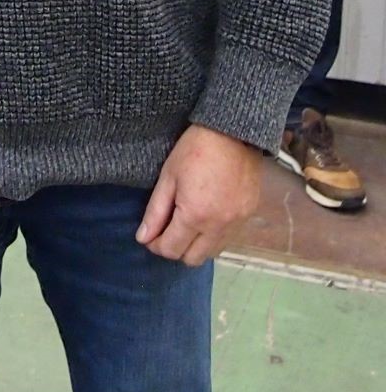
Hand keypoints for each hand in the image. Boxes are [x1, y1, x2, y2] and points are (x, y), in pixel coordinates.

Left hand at [135, 123, 261, 266]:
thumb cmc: (195, 150)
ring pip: (211, 253)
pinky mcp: (248, 217)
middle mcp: (219, 227)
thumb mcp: (168, 177)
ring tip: (184, 224)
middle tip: (165, 231)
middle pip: (192, 259)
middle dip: (175, 249)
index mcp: (195, 216)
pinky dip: (212, 237)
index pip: (171, 249)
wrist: (233, 133)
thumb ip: (155, 211)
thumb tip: (143, 238)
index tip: (149, 236)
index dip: (155, 246)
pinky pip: (227, 240)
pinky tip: (204, 218)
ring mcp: (237, 224)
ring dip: (195, 245)